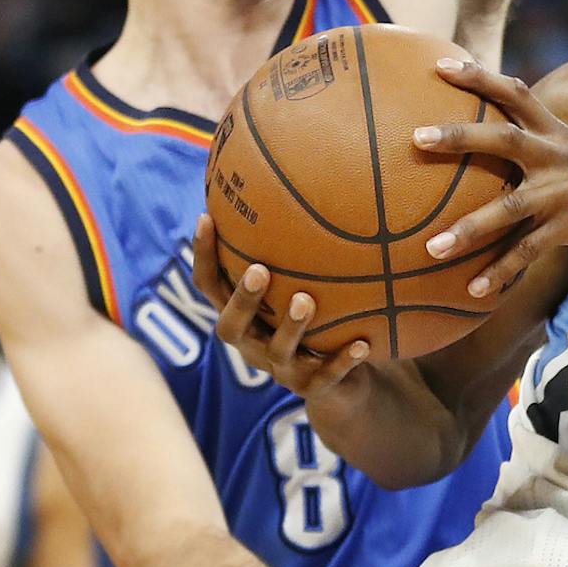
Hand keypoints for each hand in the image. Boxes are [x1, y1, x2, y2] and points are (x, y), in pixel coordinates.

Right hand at [191, 216, 371, 401]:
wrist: (340, 385)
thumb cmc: (316, 320)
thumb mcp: (303, 284)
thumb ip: (295, 249)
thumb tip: (300, 177)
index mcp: (244, 316)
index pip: (211, 286)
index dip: (204, 256)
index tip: (206, 216)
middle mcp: (254, 344)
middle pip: (230, 327)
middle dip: (242, 299)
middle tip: (259, 270)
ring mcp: (283, 370)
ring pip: (278, 353)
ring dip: (291, 327)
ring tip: (307, 300)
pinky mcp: (316, 389)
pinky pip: (328, 376)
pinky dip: (343, 361)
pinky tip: (363, 343)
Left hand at [415, 59, 567, 301]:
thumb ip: (539, 152)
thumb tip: (488, 146)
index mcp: (559, 134)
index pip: (517, 92)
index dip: (480, 76)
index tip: (441, 63)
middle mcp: (563, 155)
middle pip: (504, 137)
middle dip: (459, 135)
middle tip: (416, 136)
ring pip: (508, 207)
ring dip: (468, 229)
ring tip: (431, 248)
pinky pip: (528, 251)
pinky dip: (500, 272)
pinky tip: (474, 290)